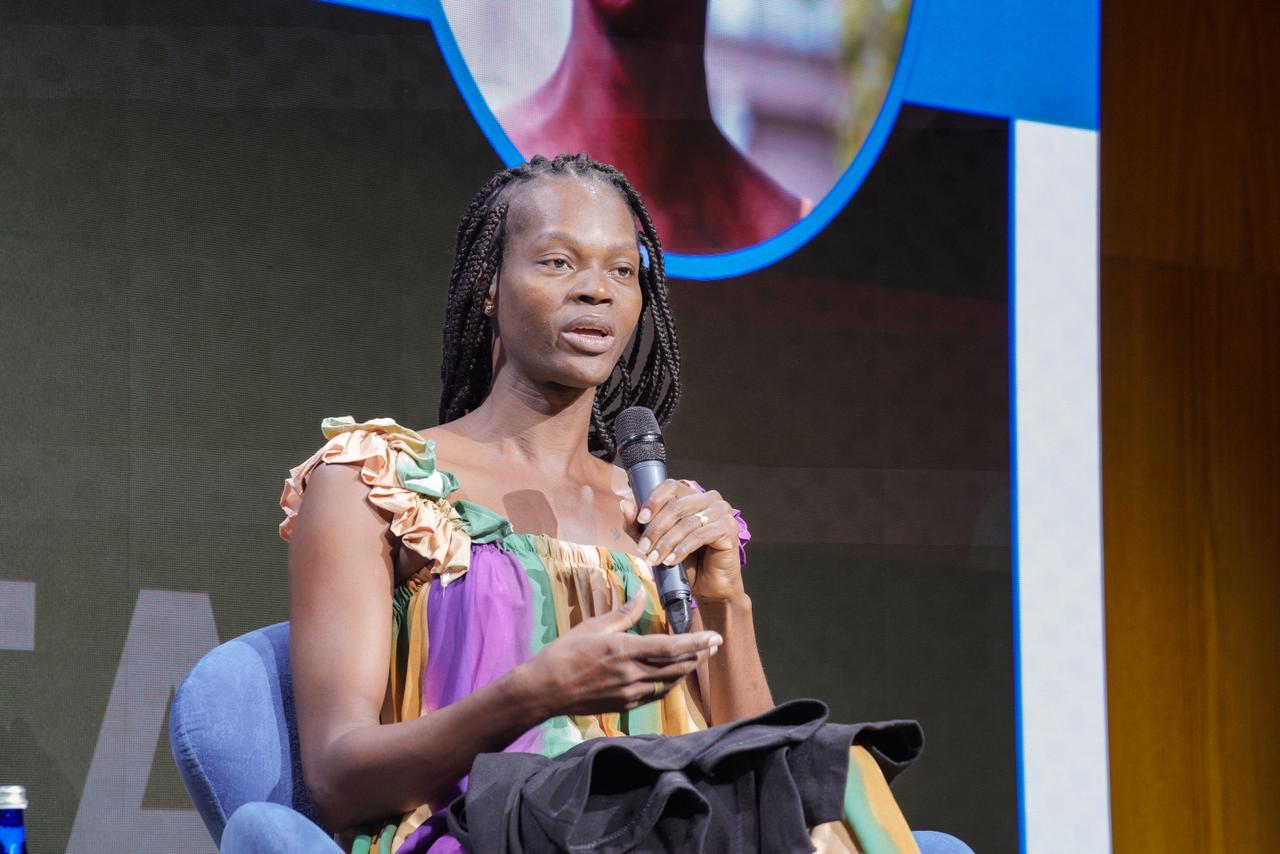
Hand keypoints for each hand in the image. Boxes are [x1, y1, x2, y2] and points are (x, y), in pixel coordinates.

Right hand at [520, 586, 721, 717]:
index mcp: (624, 650)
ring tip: (698, 657)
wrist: (544, 690)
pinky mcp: (625, 705)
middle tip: (713, 645)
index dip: (696, 643)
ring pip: (669, 683)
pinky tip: (673, 675)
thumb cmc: (564, 653)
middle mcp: (631, 674)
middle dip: (699, 656)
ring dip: (686, 670)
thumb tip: (642, 593)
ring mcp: (629, 693)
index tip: (714, 637)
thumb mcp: (593, 627)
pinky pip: (655, 694)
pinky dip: (669, 683)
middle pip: (676, 667)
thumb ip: (623, 613)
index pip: (670, 647)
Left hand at [624, 479, 744, 602]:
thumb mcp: (656, 543)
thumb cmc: (686, 561)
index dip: (653, 501)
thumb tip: (624, 505)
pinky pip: (700, 535)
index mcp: (692, 495)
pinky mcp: (729, 528)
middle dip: (655, 529)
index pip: (670, 486)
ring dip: (666, 543)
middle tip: (643, 549)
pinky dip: (682, 549)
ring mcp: (722, 512)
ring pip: (686, 522)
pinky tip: (671, 561)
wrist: (709, 587)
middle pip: (676, 506)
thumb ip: (639, 526)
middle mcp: (709, 498)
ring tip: (654, 559)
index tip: (640, 519)